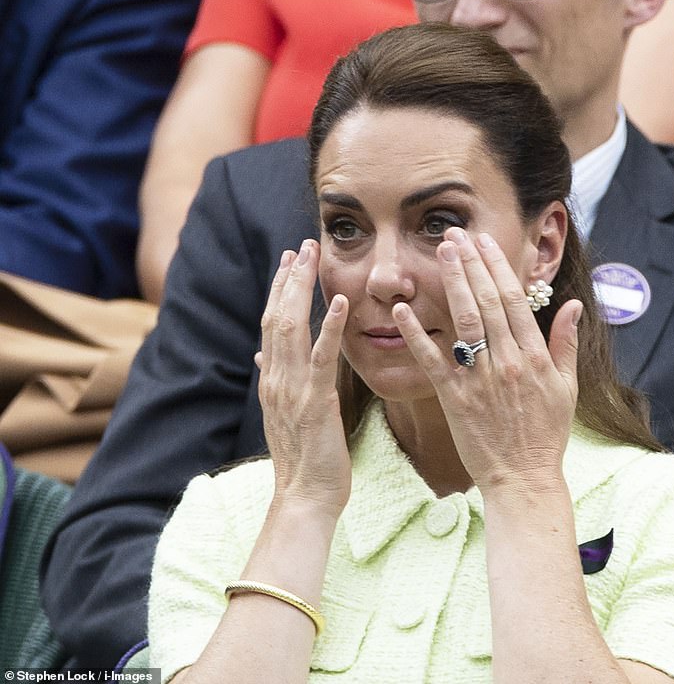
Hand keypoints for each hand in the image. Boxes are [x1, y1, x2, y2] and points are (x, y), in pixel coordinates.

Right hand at [256, 239, 350, 513]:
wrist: (303, 498)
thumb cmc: (302, 460)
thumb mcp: (284, 415)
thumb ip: (274, 381)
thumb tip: (261, 356)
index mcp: (271, 381)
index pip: (270, 325)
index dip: (278, 290)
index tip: (288, 261)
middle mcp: (275, 379)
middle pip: (277, 317)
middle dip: (288, 278)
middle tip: (301, 245)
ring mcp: (292, 389)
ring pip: (291, 328)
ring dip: (301, 289)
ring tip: (312, 257)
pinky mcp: (316, 401)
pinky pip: (322, 358)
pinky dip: (330, 327)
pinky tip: (340, 302)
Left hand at [393, 228, 581, 495]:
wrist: (524, 479)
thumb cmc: (545, 436)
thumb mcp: (566, 388)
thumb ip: (566, 344)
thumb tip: (574, 305)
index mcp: (535, 357)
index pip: (515, 300)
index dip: (498, 267)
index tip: (485, 242)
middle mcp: (509, 362)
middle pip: (489, 302)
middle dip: (471, 264)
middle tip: (455, 234)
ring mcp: (481, 380)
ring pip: (465, 321)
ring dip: (452, 284)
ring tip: (441, 253)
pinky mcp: (456, 399)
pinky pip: (433, 360)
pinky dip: (417, 334)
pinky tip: (401, 310)